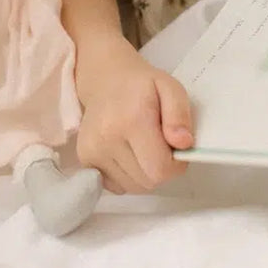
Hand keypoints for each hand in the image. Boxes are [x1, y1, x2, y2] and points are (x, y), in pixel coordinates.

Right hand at [74, 37, 193, 193]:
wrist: (105, 80)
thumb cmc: (142, 85)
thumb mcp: (170, 88)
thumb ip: (180, 114)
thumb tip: (183, 144)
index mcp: (132, 120)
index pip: (160, 169)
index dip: (175, 164)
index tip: (175, 148)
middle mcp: (107, 138)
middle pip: (147, 182)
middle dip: (160, 169)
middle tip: (159, 145)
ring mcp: (92, 151)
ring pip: (132, 187)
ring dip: (144, 174)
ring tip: (142, 147)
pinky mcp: (84, 159)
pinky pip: (116, 186)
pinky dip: (127, 176)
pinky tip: (127, 153)